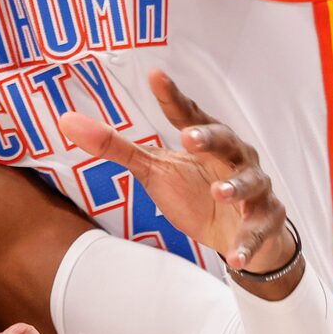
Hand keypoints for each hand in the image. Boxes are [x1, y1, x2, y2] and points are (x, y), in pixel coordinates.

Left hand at [57, 72, 295, 278]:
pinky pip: (258, 229)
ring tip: (219, 195)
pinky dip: (247, 243)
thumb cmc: (197, 192)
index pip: (188, 114)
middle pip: (225, 140)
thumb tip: (66, 122)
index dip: (172, 97)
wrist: (240, 234)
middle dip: (210, 137)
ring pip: (251, 183)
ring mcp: (255, 188)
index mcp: (206, 141)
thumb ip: (116, 147)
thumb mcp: (154, 170)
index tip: (155, 76)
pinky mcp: (266, 219)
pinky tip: (235, 257)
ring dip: (236, 188)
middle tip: (190, 138)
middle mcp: (234, 157)